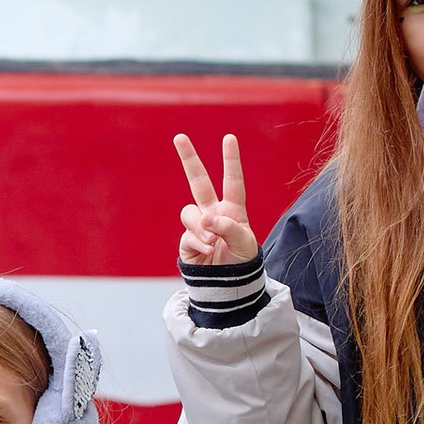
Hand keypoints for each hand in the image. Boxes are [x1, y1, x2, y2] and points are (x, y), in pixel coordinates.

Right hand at [173, 130, 257, 271]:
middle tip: (179, 137)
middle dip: (189, 159)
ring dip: (200, 226)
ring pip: (189, 213)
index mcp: (232, 209)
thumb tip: (206, 220)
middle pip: (198, 182)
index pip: (232, 181)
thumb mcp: (244, 243)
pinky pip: (187, 235)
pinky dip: (198, 242)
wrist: (228, 286)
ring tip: (212, 242)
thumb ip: (228, 227)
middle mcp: (213, 213)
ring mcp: (198, 226)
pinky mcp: (187, 241)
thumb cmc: (241, 261)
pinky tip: (207, 251)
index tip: (229, 138)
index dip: (230, 160)